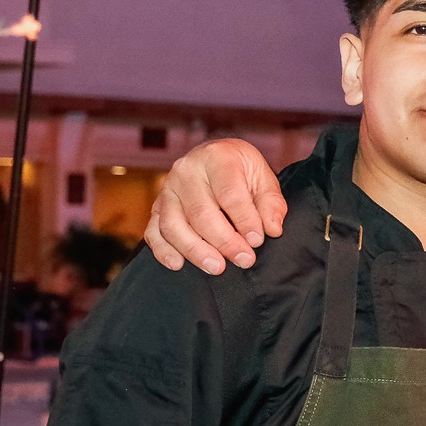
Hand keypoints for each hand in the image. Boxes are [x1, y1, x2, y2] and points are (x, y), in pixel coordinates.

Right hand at [143, 139, 285, 272]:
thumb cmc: (241, 171)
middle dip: (224, 241)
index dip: (244, 220)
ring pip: (174, 225)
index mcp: (217, 157)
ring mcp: (167, 189)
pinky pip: (153, 231)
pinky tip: (178, 264)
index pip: (229, 194)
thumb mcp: (263, 178)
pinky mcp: (156, 206)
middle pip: (201, 213)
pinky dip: (163, 250)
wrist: (216, 159)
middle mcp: (186, 171)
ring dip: (195, 250)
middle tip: (244, 260)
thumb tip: (272, 229)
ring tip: (216, 267)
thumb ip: (271, 204)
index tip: (257, 241)